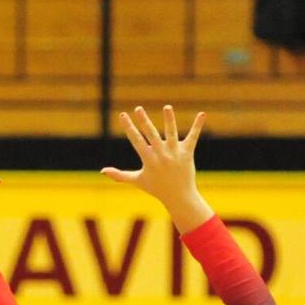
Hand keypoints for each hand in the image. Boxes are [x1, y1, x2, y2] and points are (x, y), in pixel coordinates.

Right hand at [102, 105, 212, 232]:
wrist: (178, 197)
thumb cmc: (156, 188)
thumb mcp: (137, 180)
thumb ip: (119, 175)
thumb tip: (103, 171)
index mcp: (148, 159)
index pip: (136, 140)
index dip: (128, 127)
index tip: (122, 115)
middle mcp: (161, 155)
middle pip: (151, 134)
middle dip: (144, 121)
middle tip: (138, 108)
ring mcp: (175, 153)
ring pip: (171, 133)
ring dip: (169, 120)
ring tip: (167, 107)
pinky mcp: (187, 152)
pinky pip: (193, 137)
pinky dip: (197, 126)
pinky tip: (202, 114)